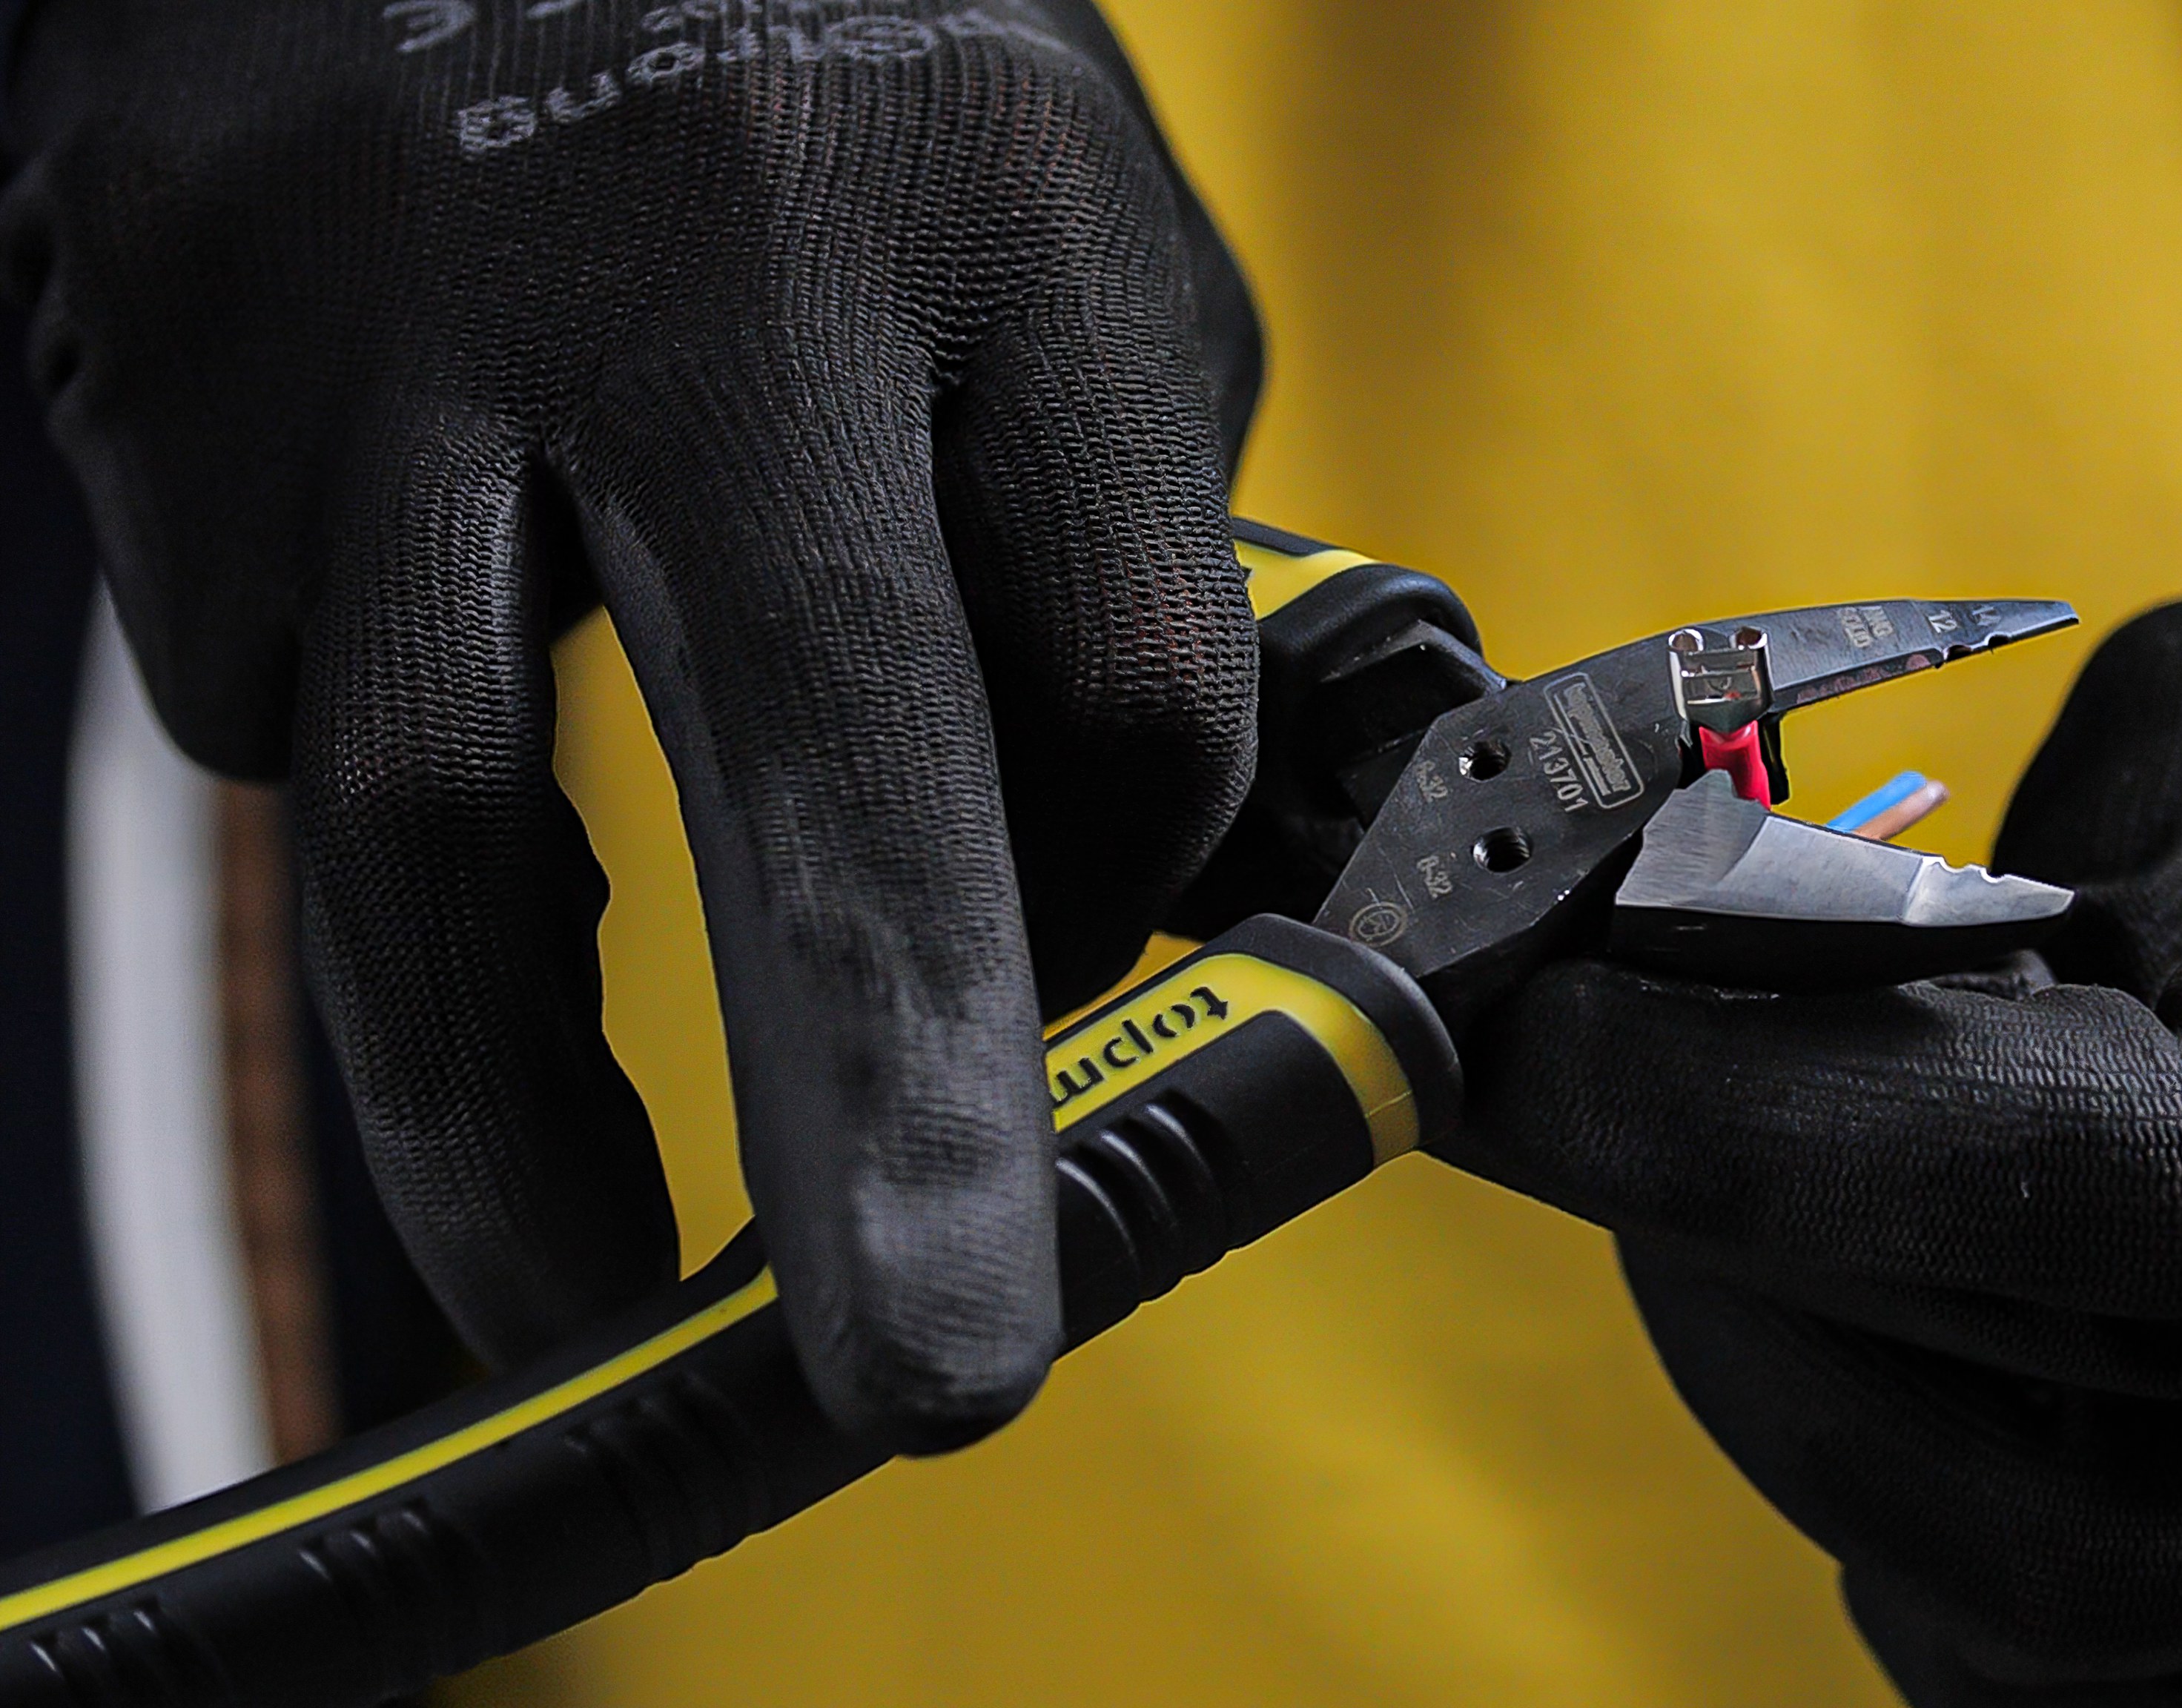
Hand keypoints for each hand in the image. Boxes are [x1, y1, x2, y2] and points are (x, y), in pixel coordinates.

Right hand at [4, 0, 1261, 1451]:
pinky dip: (390, 789)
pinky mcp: (181, 403)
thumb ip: (1112, 516)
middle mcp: (709, 269)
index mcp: (994, 212)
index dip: (1129, 879)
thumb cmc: (818, 74)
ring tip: (586, 1301)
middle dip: (889, 1113)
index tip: (1087, 960)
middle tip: (934, 1378)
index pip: (1130, 678)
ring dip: (518, 1129)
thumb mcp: (1056, 217)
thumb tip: (1102, 878)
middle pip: (823, 754)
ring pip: (440, 832)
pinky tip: (442, 726)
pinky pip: (287, 703)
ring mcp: (408, 335)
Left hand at [1452, 456, 2181, 1701]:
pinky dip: (1910, 1511)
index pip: (2110, 1184)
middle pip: (2035, 1411)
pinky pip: (2077, 1672)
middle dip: (1712, 1223)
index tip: (1530, 1033)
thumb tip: (1685, 1066)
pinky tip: (1867, 1324)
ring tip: (1715, 1181)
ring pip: (2020, 1601)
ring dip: (1791, 1379)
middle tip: (1550, 1074)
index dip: (1764, 1118)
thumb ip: (1993, 920)